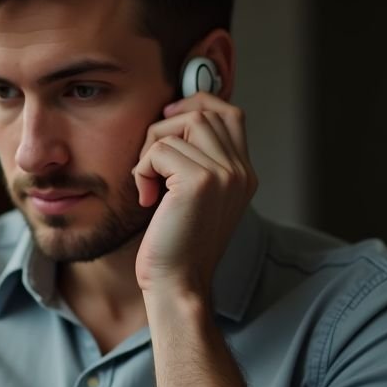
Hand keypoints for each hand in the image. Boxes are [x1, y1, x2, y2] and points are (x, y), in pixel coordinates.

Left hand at [131, 92, 256, 293]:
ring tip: (150, 184)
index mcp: (244, 174)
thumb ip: (196, 160)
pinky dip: (143, 170)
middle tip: (150, 164)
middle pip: (201, 112)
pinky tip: (148, 199)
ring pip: (178, 126)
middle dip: (164, 129)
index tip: (168, 117)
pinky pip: (160, 150)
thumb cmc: (175, 244)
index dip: (197, 102)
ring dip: (150, 150)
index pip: (230, 113)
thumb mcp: (193, 197)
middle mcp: (241, 171)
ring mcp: (225, 174)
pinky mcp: (201, 181)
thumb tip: (173, 115)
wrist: (178, 284)